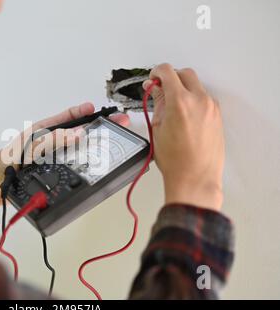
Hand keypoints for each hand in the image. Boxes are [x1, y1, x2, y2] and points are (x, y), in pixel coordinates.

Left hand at [0, 102, 129, 219]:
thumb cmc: (6, 163)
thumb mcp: (31, 146)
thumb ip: (54, 138)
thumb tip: (78, 133)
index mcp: (42, 130)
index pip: (67, 117)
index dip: (84, 112)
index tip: (99, 110)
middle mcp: (47, 142)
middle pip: (75, 133)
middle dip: (94, 129)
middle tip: (113, 126)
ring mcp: (50, 158)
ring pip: (75, 149)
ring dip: (90, 147)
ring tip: (107, 144)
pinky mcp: (50, 172)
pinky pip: (70, 165)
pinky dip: (82, 164)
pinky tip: (91, 166)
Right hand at [143, 64, 223, 210]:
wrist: (195, 178)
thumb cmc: (175, 160)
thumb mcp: (158, 128)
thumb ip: (157, 103)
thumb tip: (155, 90)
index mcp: (180, 102)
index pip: (167, 72)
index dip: (156, 73)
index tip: (152, 79)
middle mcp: (199, 100)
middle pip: (185, 74)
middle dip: (171, 78)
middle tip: (160, 90)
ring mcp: (211, 107)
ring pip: (196, 86)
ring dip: (183, 89)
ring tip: (172, 108)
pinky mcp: (217, 116)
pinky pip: (204, 99)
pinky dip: (193, 100)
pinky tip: (184, 116)